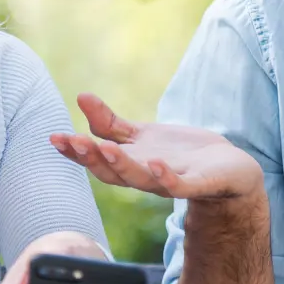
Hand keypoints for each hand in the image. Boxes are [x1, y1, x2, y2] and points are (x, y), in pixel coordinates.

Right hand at [51, 93, 263, 199]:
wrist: (229, 170)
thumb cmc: (180, 154)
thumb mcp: (141, 135)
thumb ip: (110, 124)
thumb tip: (80, 97)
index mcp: (130, 165)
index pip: (97, 161)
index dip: (75, 152)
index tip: (54, 138)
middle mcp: (145, 177)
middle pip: (113, 173)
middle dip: (92, 158)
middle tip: (75, 142)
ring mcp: (171, 182)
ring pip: (142, 179)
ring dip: (123, 166)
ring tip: (106, 149)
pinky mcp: (200, 183)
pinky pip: (181, 185)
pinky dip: (168, 179)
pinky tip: (157, 164)